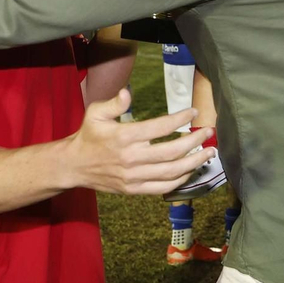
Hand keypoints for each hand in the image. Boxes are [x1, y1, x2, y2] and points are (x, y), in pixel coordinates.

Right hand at [64, 89, 213, 195]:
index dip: (180, 119)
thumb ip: (114, 103)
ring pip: (172, 171)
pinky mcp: (135, 189)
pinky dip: (181, 180)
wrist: (75, 165)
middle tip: (208, 132)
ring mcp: (134, 177)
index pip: (159, 127)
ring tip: (208, 153)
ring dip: (194, 162)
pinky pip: (163, 187)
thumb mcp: (95, 113)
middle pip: (172, 152)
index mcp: (124, 137)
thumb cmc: (88, 136)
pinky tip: (191, 170)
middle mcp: (131, 158)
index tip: (193, 112)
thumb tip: (128, 92)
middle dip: (195, 141)